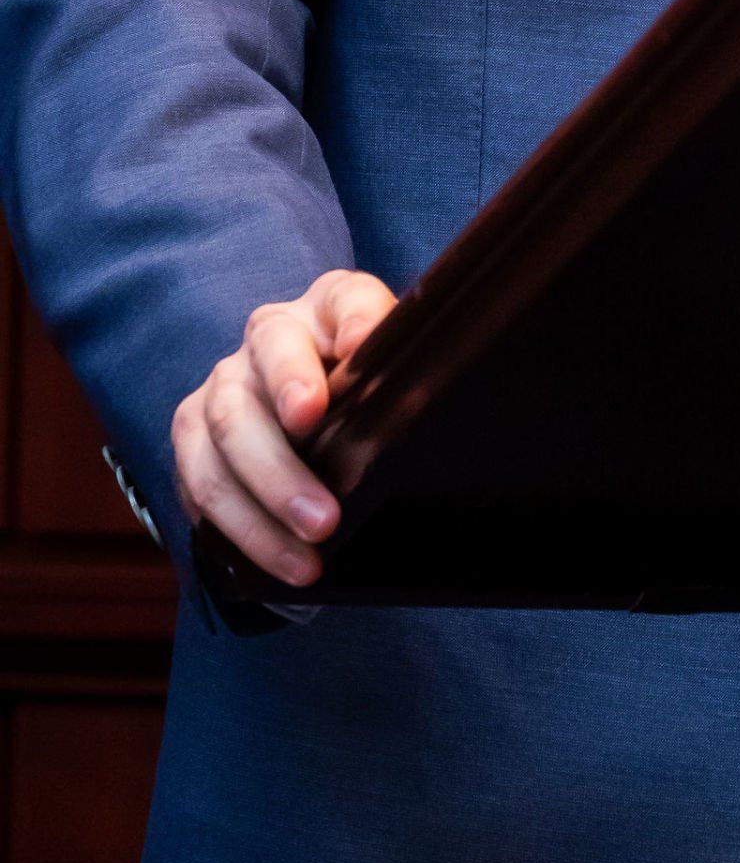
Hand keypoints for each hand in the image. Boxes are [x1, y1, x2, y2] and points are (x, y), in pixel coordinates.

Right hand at [171, 267, 393, 584]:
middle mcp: (270, 332)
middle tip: (325, 514)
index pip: (347, 300)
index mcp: (330, 306)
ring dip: (266, 503)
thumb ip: (407, 379)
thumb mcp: (392, 378)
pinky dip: (239, 529)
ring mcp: (225, 381)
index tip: (360, 353)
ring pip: (226, 435)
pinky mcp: (194, 431)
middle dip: (291, 453)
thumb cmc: (363, 395)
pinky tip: (274, 563)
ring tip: (309, 554)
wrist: (306, 412)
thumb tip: (424, 402)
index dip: (356, 323)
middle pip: (265, 378)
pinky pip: (200, 482)